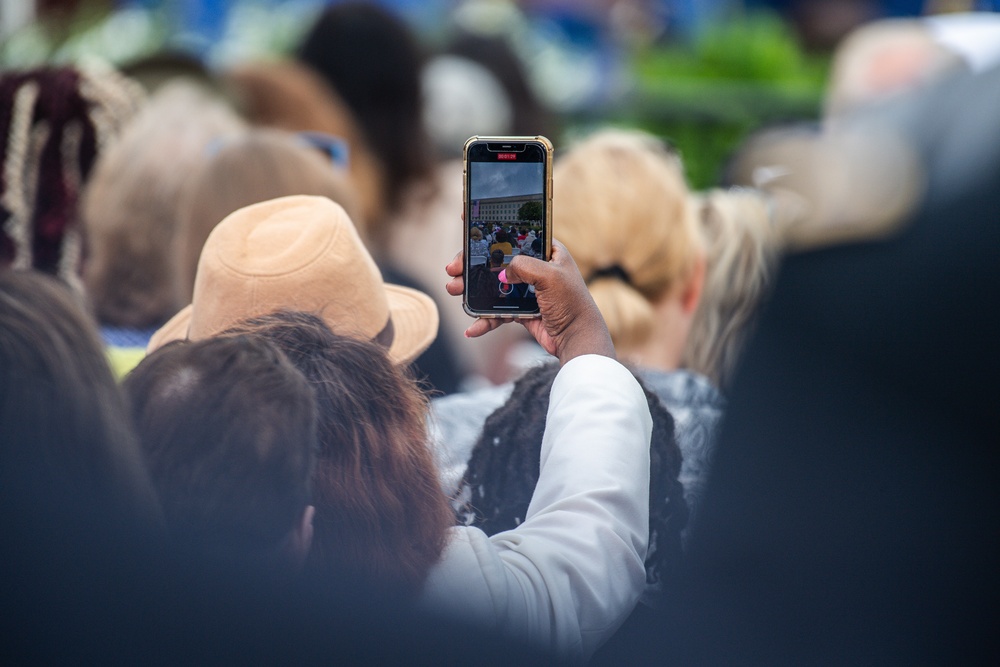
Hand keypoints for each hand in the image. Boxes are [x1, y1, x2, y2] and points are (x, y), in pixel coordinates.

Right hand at [446, 241, 614, 363]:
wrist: (576, 338)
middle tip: (453, 268)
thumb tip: (503, 272)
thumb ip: (523, 265)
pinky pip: (496, 312)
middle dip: (472, 264)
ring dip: (471, 289)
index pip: (515, 234)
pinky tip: (472, 327)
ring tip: (454, 290)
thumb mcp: (550, 276)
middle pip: (496, 261)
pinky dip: (483, 319)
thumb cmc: (571, 304)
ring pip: (491, 286)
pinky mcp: (521, 310)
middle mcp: (535, 268)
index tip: (469, 221)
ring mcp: (526, 289)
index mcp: (546, 252)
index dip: (492, 229)